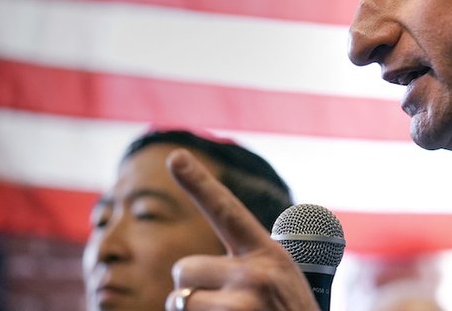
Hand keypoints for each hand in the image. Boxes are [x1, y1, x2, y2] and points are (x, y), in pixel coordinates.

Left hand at [165, 148, 317, 309]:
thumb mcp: (277, 283)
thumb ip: (242, 269)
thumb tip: (183, 278)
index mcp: (269, 254)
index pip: (227, 210)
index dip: (198, 182)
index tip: (175, 155)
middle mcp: (256, 274)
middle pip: (183, 270)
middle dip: (192, 290)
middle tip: (227, 306)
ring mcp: (243, 305)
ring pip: (178, 303)